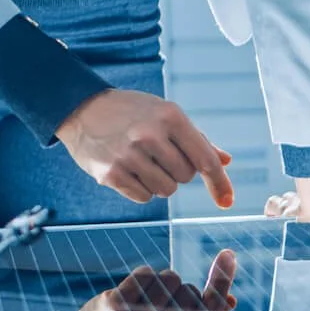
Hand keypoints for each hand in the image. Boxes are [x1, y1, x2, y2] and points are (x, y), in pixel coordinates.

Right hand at [56, 89, 235, 207]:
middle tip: (158, 154)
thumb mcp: (167, 115)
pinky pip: (144, 197)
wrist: (82, 108)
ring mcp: (129, 155)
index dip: (219, 182)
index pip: (205, 159)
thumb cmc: (134, 113)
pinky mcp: (110, 173)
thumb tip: (226, 161)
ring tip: (142, 161)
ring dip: (160, 182)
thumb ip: (197, 140)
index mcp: (171, 117)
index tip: (227, 202)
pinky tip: (128, 169)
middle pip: (186, 177)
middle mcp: (150, 134)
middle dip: (178, 171)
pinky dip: (141, 189)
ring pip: (166, 190)